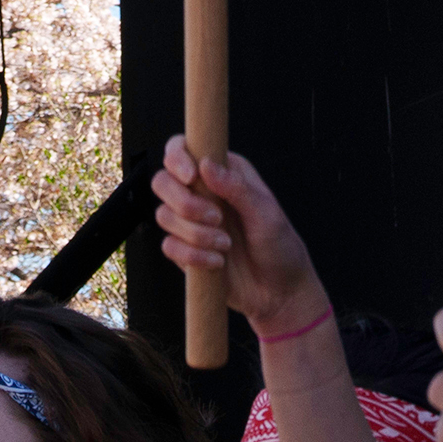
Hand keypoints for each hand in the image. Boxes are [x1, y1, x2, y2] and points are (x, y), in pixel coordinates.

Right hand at [149, 139, 328, 337]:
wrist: (279, 292)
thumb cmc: (280, 246)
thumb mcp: (266, 214)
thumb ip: (237, 187)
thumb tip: (206, 164)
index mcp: (222, 172)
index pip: (182, 149)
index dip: (177, 157)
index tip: (191, 176)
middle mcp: (201, 194)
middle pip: (162, 182)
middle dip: (183, 202)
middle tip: (216, 218)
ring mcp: (191, 223)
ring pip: (163, 215)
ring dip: (194, 233)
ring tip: (226, 245)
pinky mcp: (185, 251)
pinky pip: (169, 246)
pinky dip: (192, 256)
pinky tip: (217, 263)